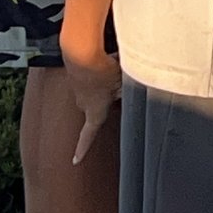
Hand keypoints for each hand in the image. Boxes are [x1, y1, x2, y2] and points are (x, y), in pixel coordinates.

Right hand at [64, 49, 121, 165]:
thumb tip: (137, 94)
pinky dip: (101, 68)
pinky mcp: (76, 74)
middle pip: (99, 106)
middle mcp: (82, 103)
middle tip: (120, 86)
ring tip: (115, 68)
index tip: (75, 160)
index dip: (82, 149)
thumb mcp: (121, 85)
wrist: (81, 51)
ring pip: (98, 87)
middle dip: (110, 98)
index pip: (88, 135)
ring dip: (106, 80)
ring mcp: (77, 89)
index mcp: (93, 112)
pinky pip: (93, 73)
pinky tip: (107, 58)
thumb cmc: (102, 72)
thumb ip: (129, 92)